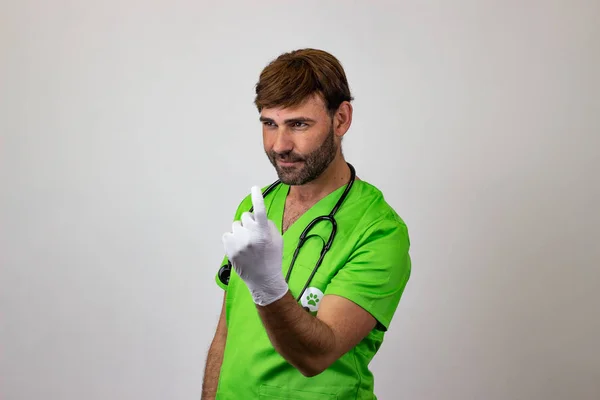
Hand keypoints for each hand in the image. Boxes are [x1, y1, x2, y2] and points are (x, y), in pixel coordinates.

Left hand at [222, 186, 287, 305]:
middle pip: (246, 216)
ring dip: (241, 230)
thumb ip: (268, 225)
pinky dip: (232, 238)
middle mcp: (250, 236)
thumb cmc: (272, 258)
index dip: (257, 197)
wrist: (263, 280)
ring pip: (236, 225)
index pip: (260, 210)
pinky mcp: (229, 249)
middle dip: (250, 222)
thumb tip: (256, 216)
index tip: (254, 188)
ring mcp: (238, 242)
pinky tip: (239, 247)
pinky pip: (227, 234)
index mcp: (264, 233)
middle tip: (255, 235)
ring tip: (247, 244)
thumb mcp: (277, 240)